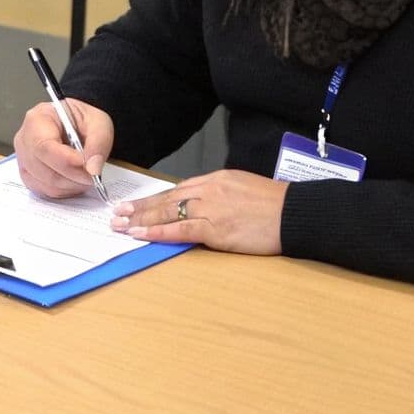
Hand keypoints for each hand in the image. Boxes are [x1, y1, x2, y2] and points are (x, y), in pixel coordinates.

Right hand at [14, 99, 115, 197]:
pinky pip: (45, 191)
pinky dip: (65, 190)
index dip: (66, 161)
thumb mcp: (99, 123)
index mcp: (38, 119)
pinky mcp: (29, 176)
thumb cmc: (83, 121)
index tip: (88, 166)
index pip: (44, 146)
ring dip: (70, 185)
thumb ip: (99, 143)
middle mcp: (24, 140)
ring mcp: (24, 160)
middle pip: (42, 168)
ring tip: (86, 175)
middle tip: (93, 175)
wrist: (76, 126)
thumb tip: (93, 169)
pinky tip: (75, 179)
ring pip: (45, 183)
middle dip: (72, 176)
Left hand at [110, 170, 287, 254]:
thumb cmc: (276, 206)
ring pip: (167, 213)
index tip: (138, 204)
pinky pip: (179, 230)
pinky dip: (157, 232)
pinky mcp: (215, 228)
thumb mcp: (244, 190)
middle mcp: (209, 190)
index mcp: (217, 179)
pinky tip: (140, 234)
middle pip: (167, 199)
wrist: (296, 214)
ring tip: (120, 225)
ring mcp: (211, 208)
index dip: (155, 199)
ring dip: (141, 220)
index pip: (178, 190)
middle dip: (140, 207)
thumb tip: (202, 207)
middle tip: (118, 213)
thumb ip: (221, 196)